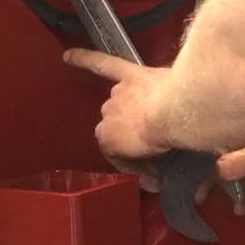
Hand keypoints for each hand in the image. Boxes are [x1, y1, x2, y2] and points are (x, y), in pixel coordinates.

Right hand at [62, 48, 175, 182]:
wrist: (176, 110)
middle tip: (160, 150)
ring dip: (132, 114)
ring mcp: (118, 94)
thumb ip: (158, 173)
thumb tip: (175, 189)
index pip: (119, 153)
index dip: (137, 164)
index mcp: (109, 138)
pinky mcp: (129, 73)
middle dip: (136, 140)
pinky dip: (85, 59)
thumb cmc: (167, 139)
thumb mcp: (161, 166)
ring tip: (154, 127)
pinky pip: (103, 65)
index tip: (155, 174)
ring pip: (120, 104)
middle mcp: (107, 115)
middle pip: (120, 129)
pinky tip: (68, 55)